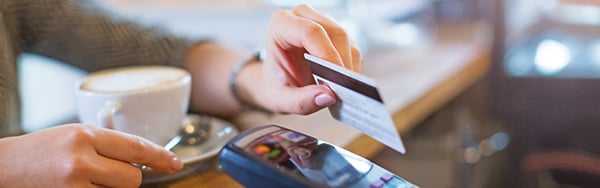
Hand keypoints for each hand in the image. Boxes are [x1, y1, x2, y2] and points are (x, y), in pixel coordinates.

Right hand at [0, 124, 182, 187]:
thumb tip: (143, 158)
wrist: (1, 169)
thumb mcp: (73, 136)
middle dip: (126, 178)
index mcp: (83, 135)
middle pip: (132, 177)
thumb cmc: (39, 152)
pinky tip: (81, 187)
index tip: (175, 163)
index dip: (160, 156)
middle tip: (105, 173)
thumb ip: (106, 145)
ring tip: (85, 180)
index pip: (135, 147)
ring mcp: (73, 185)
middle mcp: (80, 160)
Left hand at [252, 4, 362, 113]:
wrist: (274, 82)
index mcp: (281, 24)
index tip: (337, 80)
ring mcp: (321, 22)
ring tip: (340, 90)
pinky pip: (351, 48)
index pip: (311, 32)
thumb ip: (300, 100)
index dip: (328, 55)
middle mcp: (302, 17)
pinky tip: (342, 83)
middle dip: (341, 64)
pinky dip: (351, 67)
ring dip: (348, 66)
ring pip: (346, 40)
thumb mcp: (280, 99)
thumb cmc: (274, 85)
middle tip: (341, 91)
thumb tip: (328, 96)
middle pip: (334, 33)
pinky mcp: (335, 33)